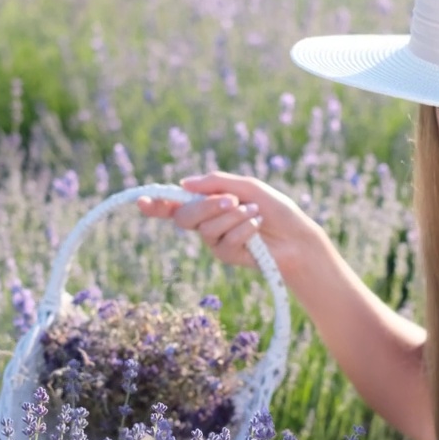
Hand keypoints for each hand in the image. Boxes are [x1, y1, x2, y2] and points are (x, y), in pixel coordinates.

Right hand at [136, 171, 322, 280]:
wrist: (297, 237)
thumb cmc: (275, 209)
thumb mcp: (247, 187)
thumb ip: (216, 183)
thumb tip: (183, 184)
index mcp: (208, 202)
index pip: (175, 204)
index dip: (156, 204)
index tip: (142, 202)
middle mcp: (206, 222)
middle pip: (185, 215)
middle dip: (207, 205)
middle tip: (232, 200)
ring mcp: (214, 241)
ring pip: (206, 228)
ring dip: (233, 217)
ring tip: (254, 213)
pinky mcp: (226, 256)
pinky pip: (224, 241)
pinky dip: (243, 230)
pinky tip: (257, 228)